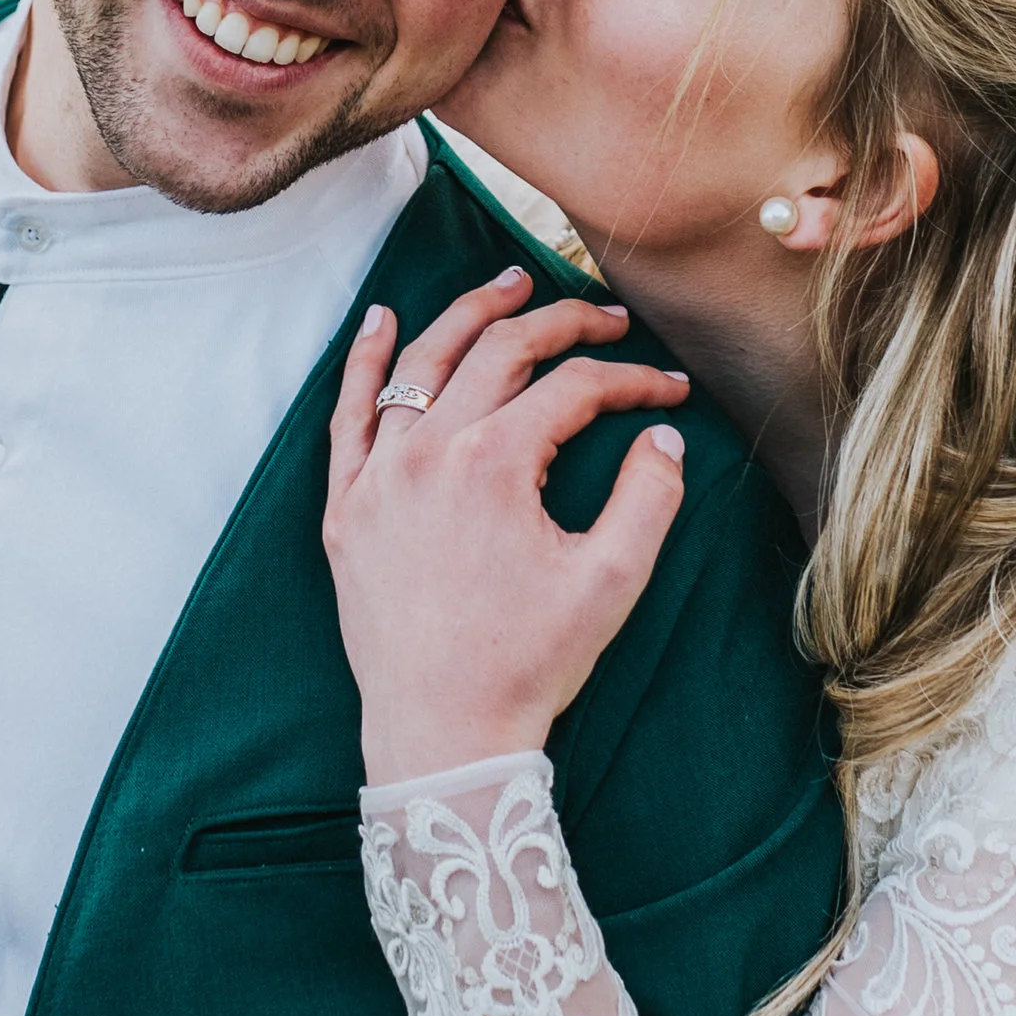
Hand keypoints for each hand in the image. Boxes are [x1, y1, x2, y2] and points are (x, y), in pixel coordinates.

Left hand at [325, 267, 690, 789]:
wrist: (443, 733)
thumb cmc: (529, 663)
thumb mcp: (611, 581)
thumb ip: (647, 498)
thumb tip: (663, 438)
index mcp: (495, 464)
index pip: (573, 390)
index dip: (631, 383)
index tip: (669, 396)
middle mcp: (428, 453)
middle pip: (500, 353)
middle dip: (561, 323)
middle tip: (604, 316)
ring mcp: (378, 478)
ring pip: (423, 364)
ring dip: (469, 314)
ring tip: (509, 282)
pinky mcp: (346, 509)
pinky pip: (349, 415)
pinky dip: (365, 361)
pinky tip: (383, 320)